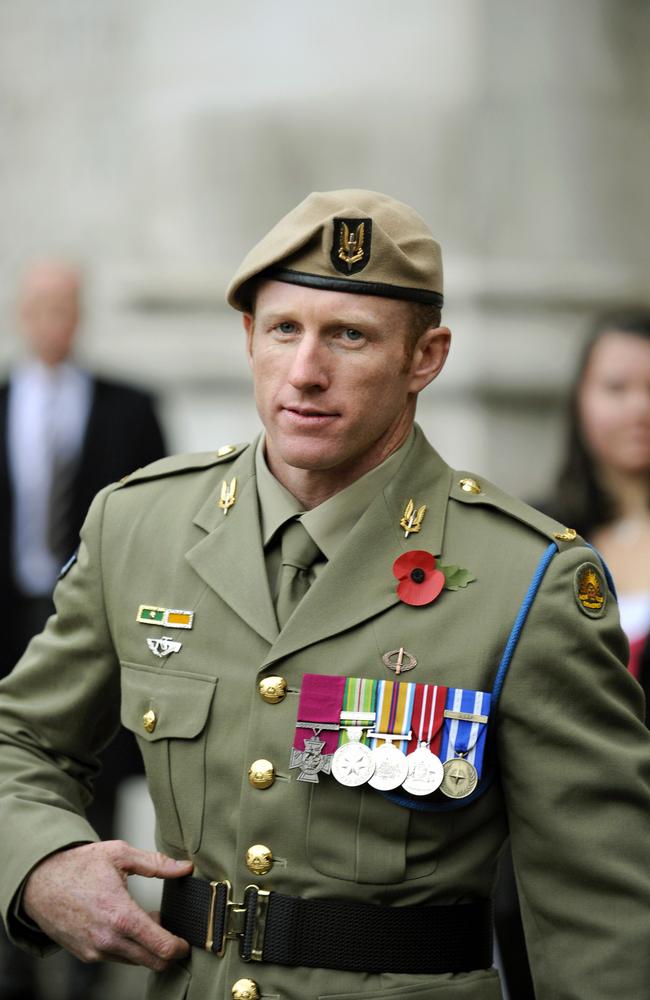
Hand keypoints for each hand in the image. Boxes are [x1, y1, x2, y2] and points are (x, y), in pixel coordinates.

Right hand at [22, 840, 193, 970]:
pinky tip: (127, 926)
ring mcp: (96, 950)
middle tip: (173, 933)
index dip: (180, 948)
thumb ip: (156, 863)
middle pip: (152, 962)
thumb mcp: (119, 854)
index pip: (161, 946)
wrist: (39, 882)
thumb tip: (185, 867)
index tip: (187, 942)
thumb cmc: (78, 865)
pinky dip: (128, 948)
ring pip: (135, 961)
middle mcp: (109, 939)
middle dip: (168, 952)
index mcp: (120, 914)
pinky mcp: (86, 955)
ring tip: (148, 922)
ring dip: (147, 949)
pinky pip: (117, 958)